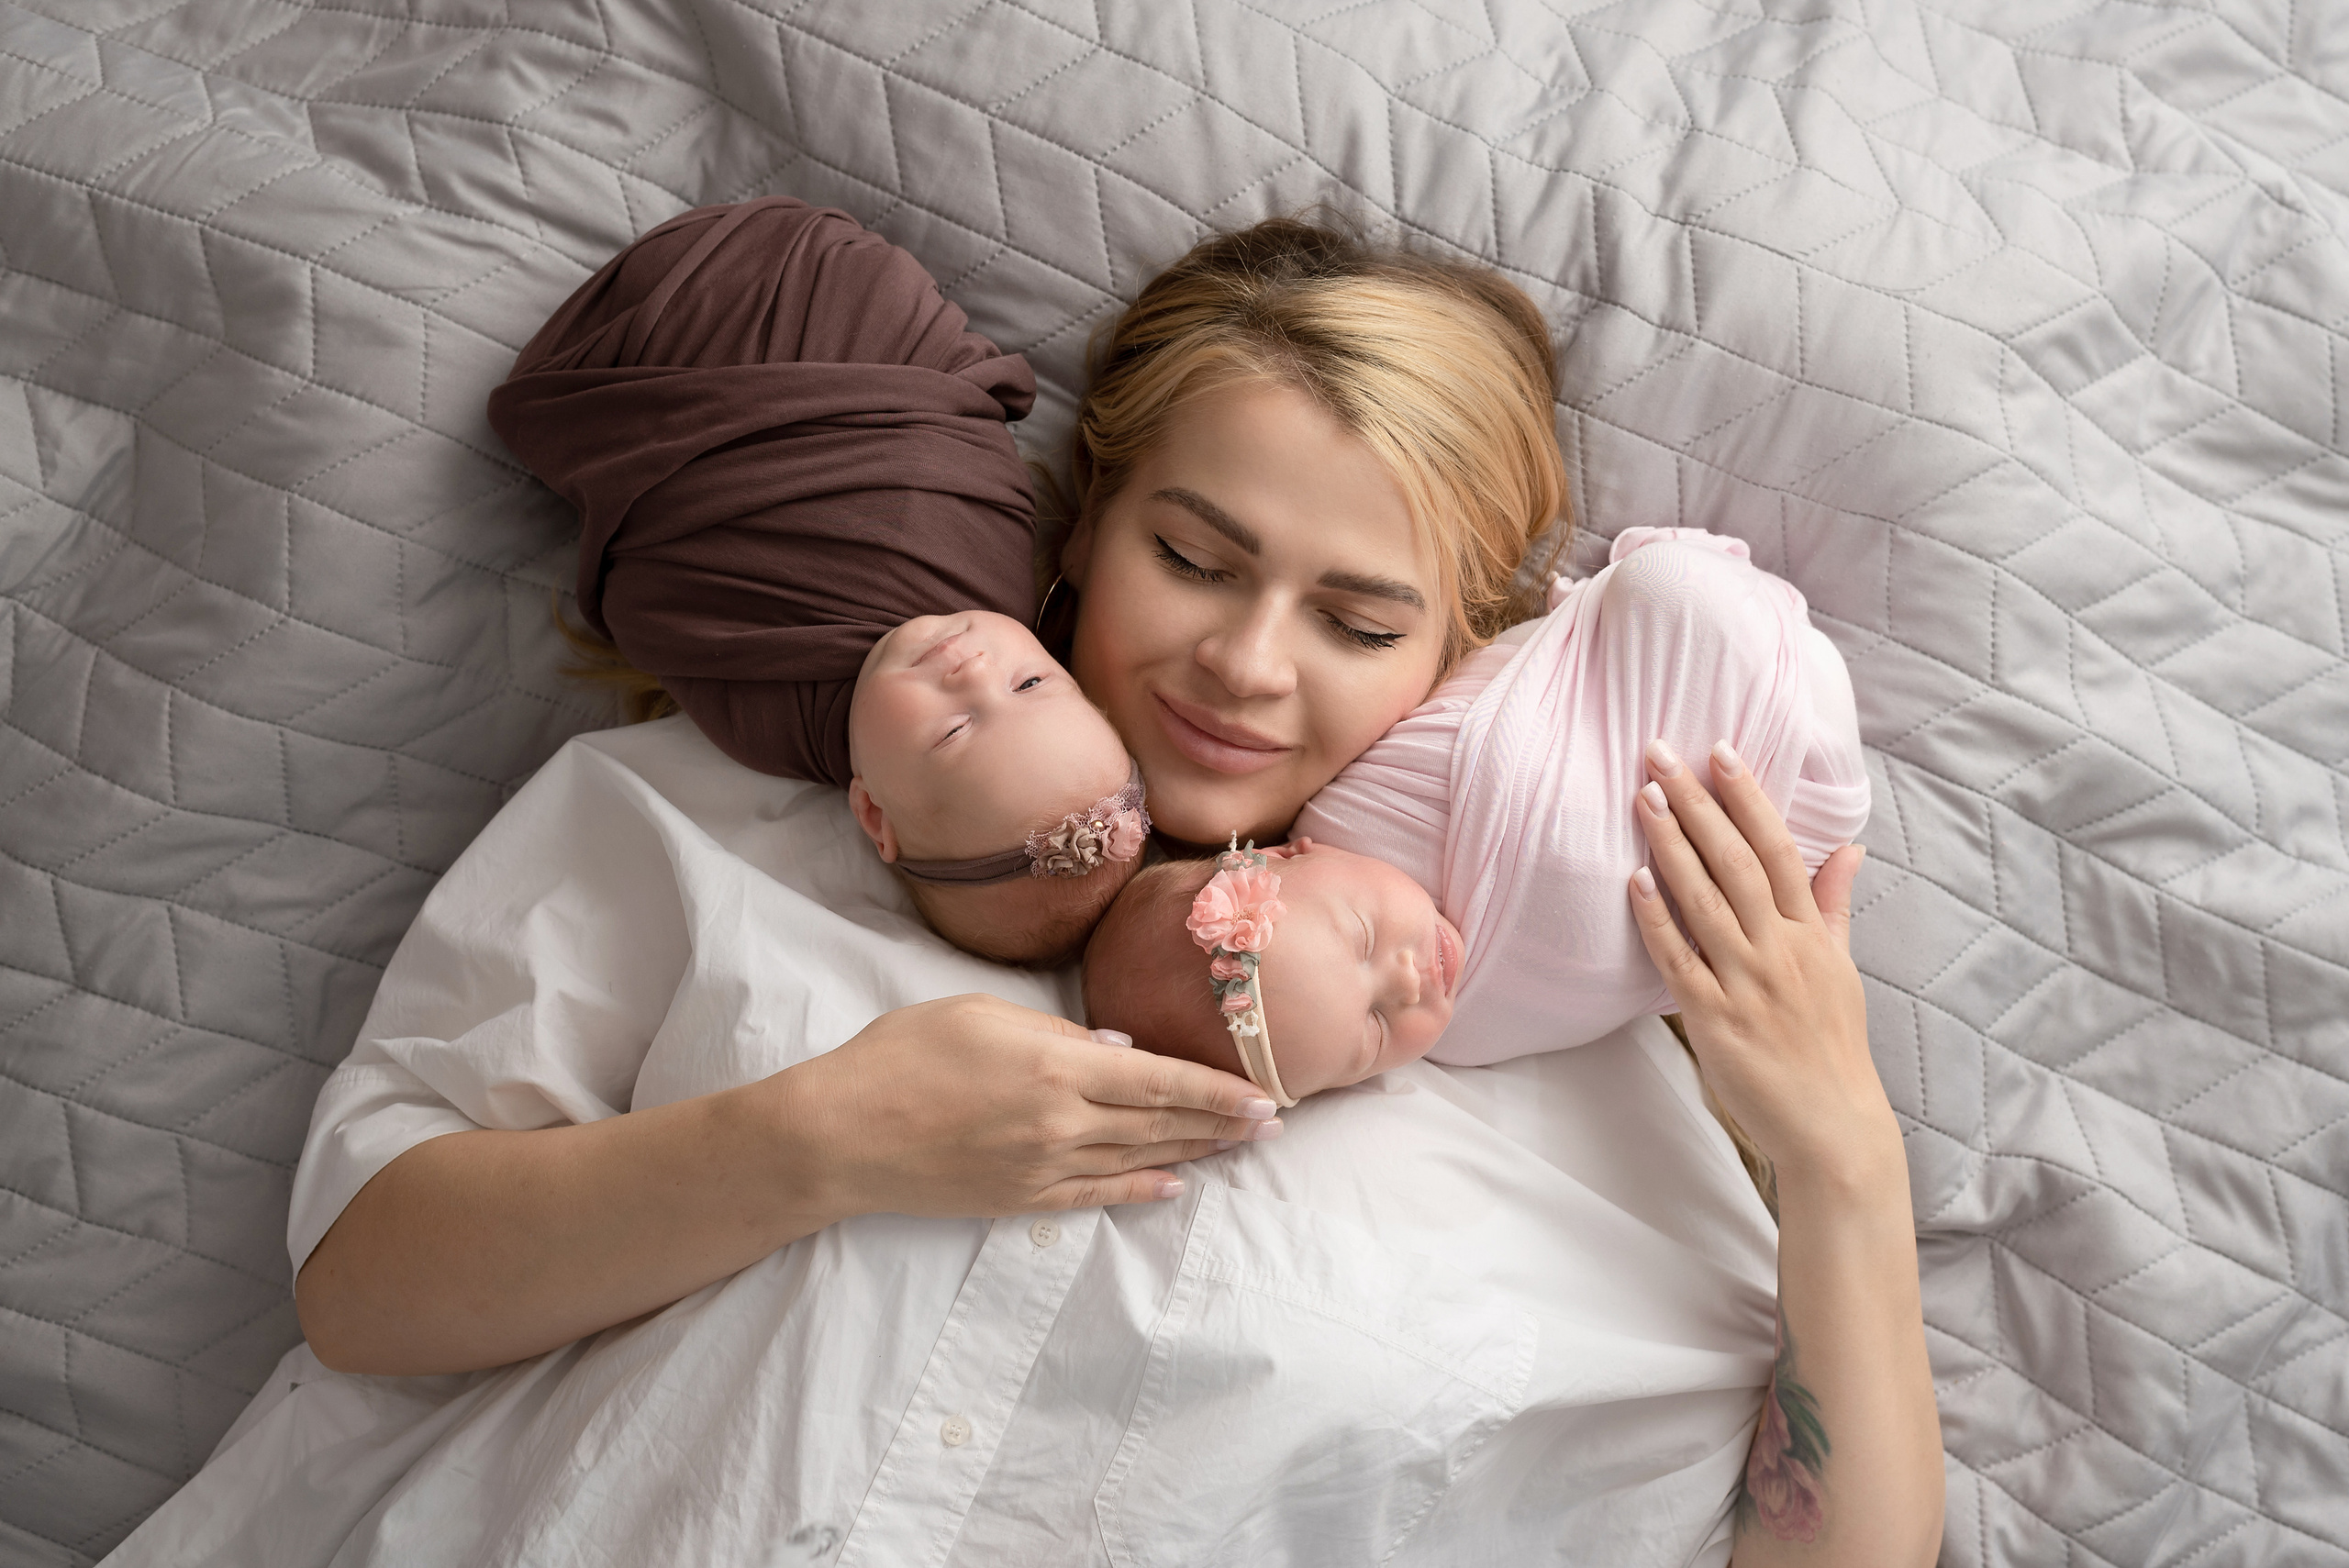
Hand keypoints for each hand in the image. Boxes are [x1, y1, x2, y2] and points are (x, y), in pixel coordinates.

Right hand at [764, 994, 1280, 1219]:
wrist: (839, 1134)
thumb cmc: (901, 1056)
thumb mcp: (980, 1014)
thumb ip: (1060, 1033)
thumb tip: (1121, 1049)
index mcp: (1057, 1066)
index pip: (1161, 1079)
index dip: (1218, 1090)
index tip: (1263, 1094)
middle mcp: (1062, 1122)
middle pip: (1162, 1123)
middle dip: (1222, 1124)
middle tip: (1272, 1125)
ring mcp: (1043, 1168)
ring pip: (1138, 1159)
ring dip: (1195, 1154)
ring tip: (1238, 1149)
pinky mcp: (1020, 1200)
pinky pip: (1095, 1196)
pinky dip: (1139, 1189)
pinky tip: (1172, 1185)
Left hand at [1626, 738, 1898, 1185]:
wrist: (1832, 1125)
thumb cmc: (1832, 1044)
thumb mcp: (1843, 968)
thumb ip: (1833, 905)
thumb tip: (1848, 847)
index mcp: (1811, 934)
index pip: (1778, 849)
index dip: (1749, 799)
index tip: (1721, 753)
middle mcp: (1781, 950)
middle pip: (1736, 862)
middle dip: (1698, 804)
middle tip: (1661, 755)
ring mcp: (1747, 982)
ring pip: (1705, 900)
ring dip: (1672, 845)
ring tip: (1644, 798)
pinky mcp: (1714, 1018)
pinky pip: (1679, 958)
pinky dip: (1657, 918)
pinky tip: (1636, 880)